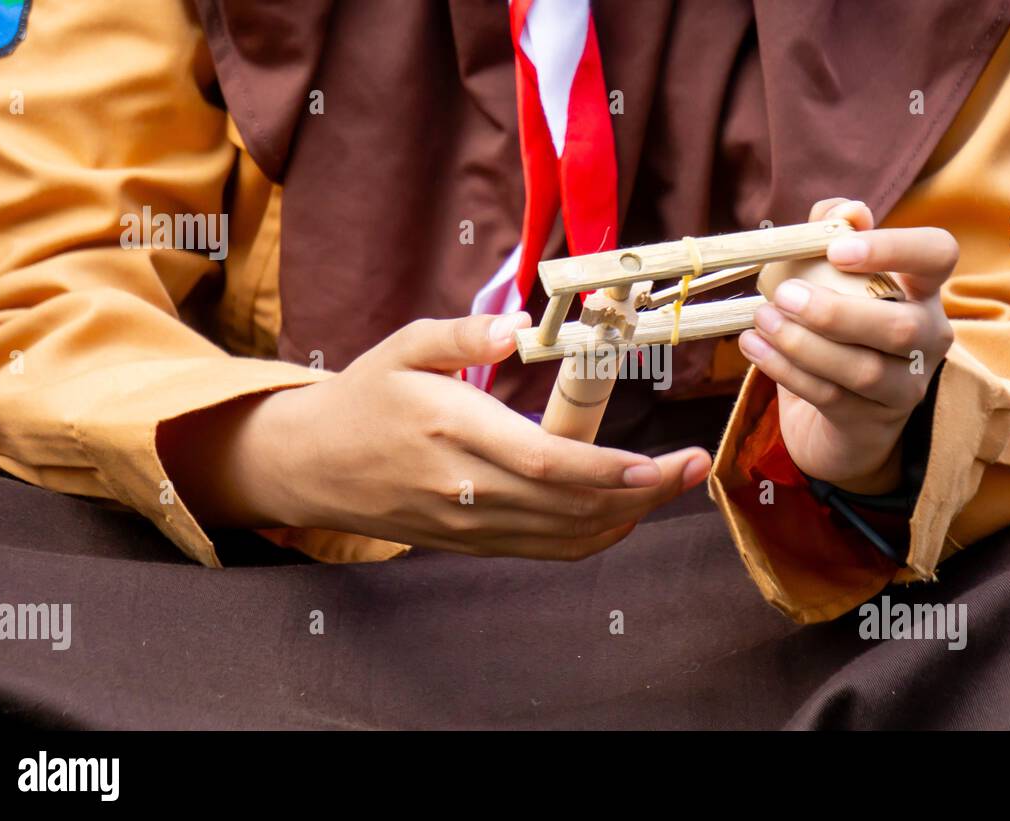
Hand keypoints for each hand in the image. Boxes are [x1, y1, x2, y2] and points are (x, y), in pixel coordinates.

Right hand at [160, 313, 710, 559]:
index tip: (656, 461)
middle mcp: (462, 485)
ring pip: (562, 534)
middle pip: (567, 504)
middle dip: (642, 491)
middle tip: (696, 467)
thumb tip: (513, 329)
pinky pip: (543, 550)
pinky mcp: (470, 543)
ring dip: (627, 515)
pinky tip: (626, 515)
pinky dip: (592, 538)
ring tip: (676, 484)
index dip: (605, 469)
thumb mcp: (401, 347)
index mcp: (450, 428)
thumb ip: (460, 337)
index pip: (542, 461)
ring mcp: (467, 523)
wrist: (312, 466)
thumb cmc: (364, 397)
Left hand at [737, 198, 955, 494]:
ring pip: (864, 370)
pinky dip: (787, 371)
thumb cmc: (836, 328)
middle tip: (784, 295)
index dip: (894, 248)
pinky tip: (754, 347)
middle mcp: (928, 338)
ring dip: (804, 345)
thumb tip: (847, 210)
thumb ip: (833, 231)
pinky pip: (831, 397)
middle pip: (901, 327)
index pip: (937, 255)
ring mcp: (906, 386)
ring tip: (762, 321)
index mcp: (923, 289)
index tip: (838, 249)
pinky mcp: (872, 423)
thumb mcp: (832, 276)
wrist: (836, 413)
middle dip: (836, 312)